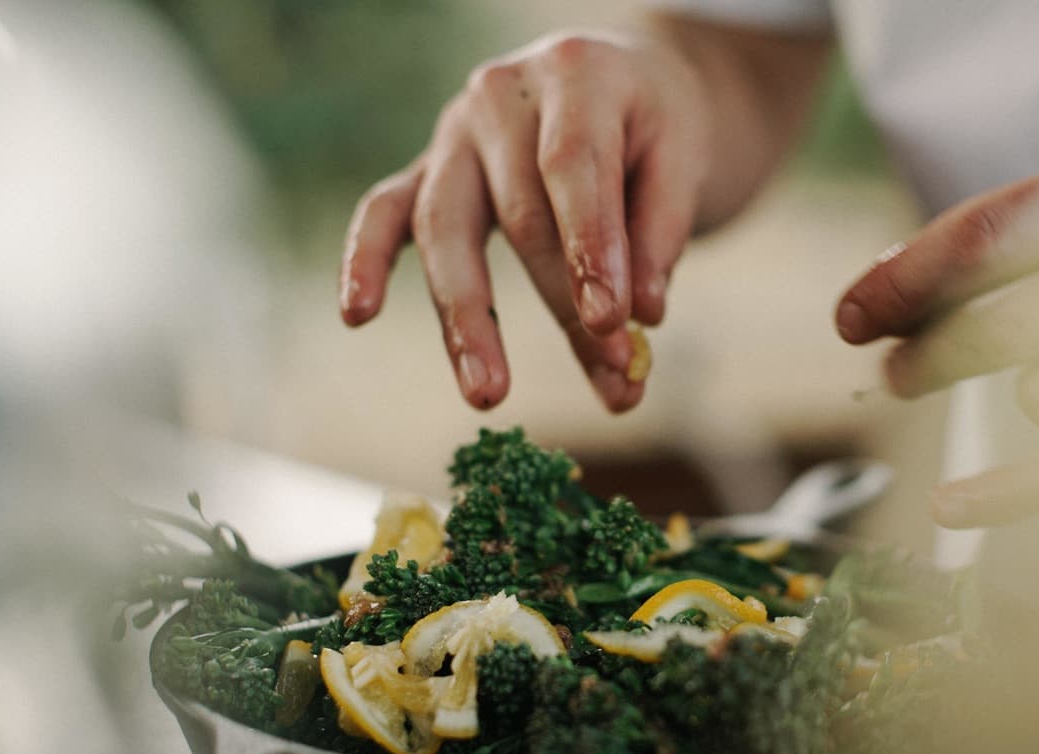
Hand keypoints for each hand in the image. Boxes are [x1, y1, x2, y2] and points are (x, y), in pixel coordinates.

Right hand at [337, 31, 710, 411]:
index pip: (573, 167)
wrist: (620, 81)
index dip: (591, 249)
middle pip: (520, 214)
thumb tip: (640, 319)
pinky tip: (356, 314)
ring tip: (487, 394)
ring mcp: (453, 132)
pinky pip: (384, 211)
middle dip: (564, 305)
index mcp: (575, 74)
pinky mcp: (427, 169)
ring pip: (445, 226)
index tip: (614, 323)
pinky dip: (366, 260)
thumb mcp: (682, 159)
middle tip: (612, 375)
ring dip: (467, 317)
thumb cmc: (652, 126)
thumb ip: (660, 237)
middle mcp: (501, 97)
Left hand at [835, 146, 1038, 527]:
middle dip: (928, 355)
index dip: (902, 282)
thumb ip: (1016, 228)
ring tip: (1038, 385)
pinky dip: (1008, 496)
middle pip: (999, 325)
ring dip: (1024, 397)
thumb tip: (880, 281)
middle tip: (893, 372)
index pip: (983, 239)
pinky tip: (950, 505)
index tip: (850, 316)